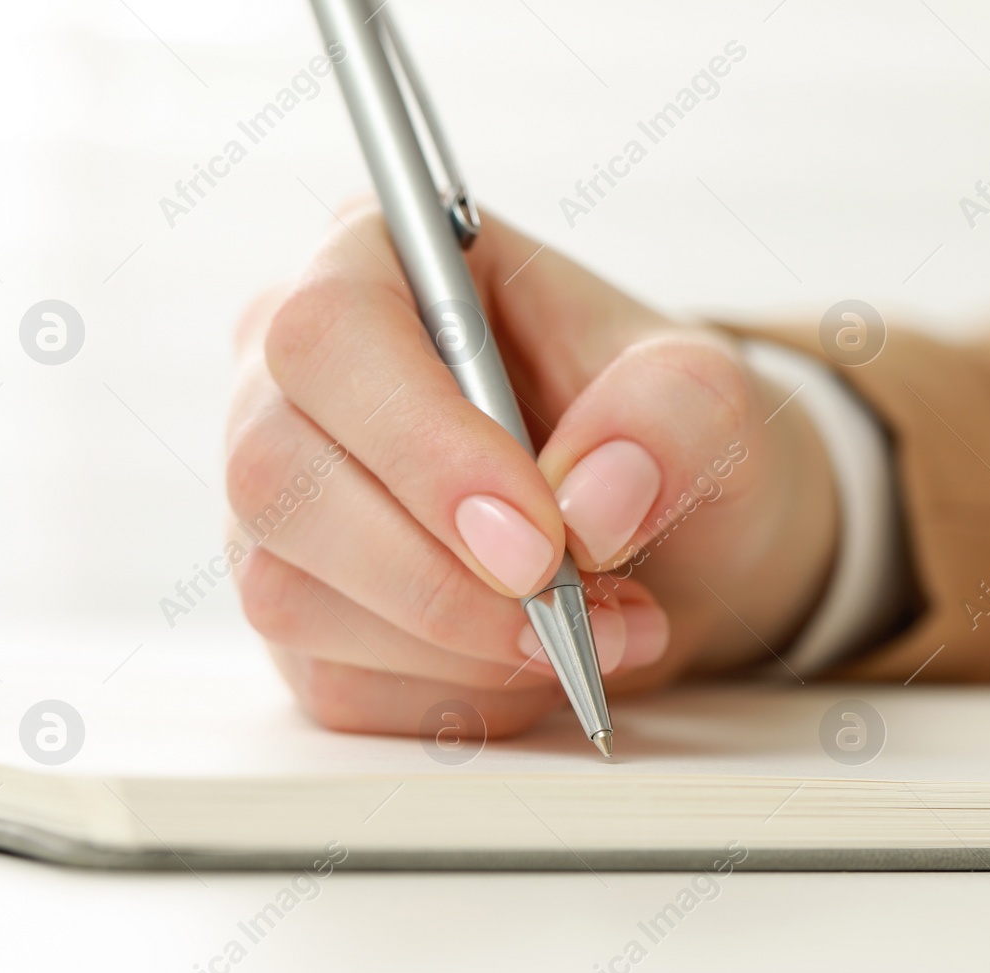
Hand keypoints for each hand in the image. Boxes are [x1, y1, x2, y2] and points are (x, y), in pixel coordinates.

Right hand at [225, 205, 835, 737]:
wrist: (671, 538)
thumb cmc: (664, 436)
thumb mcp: (711, 396)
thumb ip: (670, 417)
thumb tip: (591, 504)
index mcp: (380, 265)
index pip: (331, 333)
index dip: (423, 448)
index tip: (538, 541)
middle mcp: (293, 378)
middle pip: (277, 476)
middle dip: (438, 575)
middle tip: (576, 611)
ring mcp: (279, 500)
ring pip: (288, 592)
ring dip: (458, 644)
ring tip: (593, 632)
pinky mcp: (297, 606)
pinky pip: (332, 678)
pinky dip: (454, 691)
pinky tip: (534, 661)